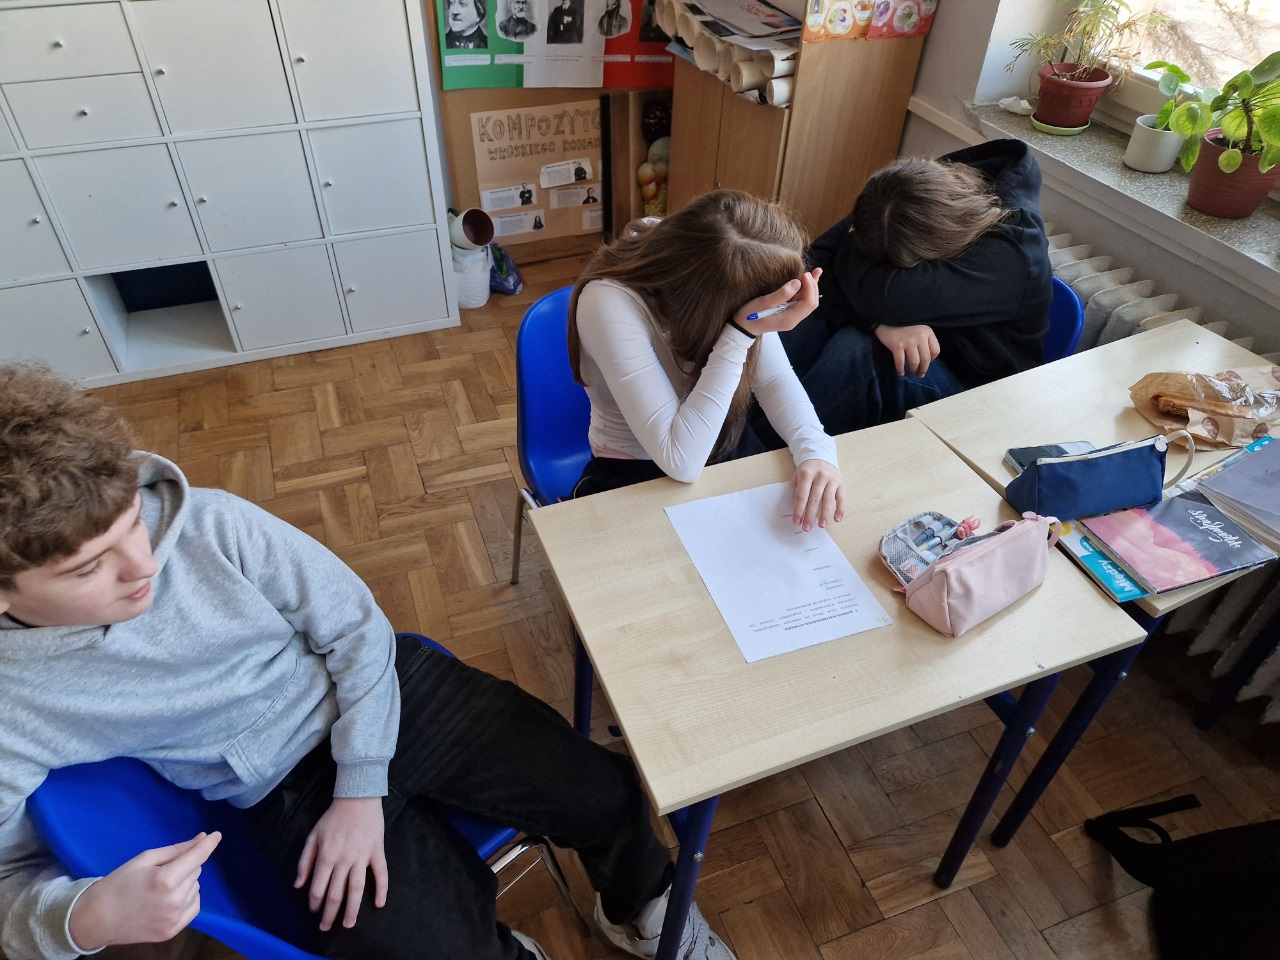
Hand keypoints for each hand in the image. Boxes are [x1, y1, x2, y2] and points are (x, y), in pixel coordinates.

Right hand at [69, 832, 220, 949]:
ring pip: (195, 887)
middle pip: (195, 871)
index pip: (197, 857)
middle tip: (160, 871)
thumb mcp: (144, 859)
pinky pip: (194, 906)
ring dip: (185, 883)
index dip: (208, 844)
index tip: (217, 835)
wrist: (96, 919)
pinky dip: (187, 898)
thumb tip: (201, 839)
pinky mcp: (173, 931)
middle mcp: (174, 900)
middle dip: (184, 866)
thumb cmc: (118, 884)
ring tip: (160, 887)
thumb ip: (176, 850)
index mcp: (166, 880)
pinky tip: (169, 898)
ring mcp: (174, 918)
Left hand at [296, 797, 387, 931]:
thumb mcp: (313, 836)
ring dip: (352, 908)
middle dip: (330, 913)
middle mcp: (343, 860)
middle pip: (336, 893)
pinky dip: (382, 889)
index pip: (318, 887)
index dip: (315, 902)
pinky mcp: (376, 852)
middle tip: (326, 928)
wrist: (357, 799)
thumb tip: (299, 885)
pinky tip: (380, 903)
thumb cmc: (333, 818)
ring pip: (356, 888)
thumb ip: (305, 861)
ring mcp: (362, 857)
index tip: (314, 911)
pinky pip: (381, 873)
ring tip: (349, 924)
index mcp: (326, 856)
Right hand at [733, 268, 822, 334]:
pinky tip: (809, 280)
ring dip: (812, 287)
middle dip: (813, 286)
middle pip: (812, 303)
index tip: (804, 274)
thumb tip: (797, 283)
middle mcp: (793, 319)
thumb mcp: (762, 303)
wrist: (742, 326)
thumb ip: (781, 294)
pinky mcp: (788, 313)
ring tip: (816, 272)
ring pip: (808, 302)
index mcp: (789, 319)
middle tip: (810, 272)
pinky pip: (802, 301)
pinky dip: (806, 290)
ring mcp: (792, 317)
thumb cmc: (749, 315)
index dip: (810, 287)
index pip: (808, 303)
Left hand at [792, 459, 844, 531]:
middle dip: (810, 515)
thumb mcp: (797, 476)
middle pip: (815, 499)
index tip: (796, 522)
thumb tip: (797, 509)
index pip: (802, 495)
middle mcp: (820, 476)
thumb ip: (795, 491)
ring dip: (825, 514)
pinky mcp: (841, 483)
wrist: (821, 456)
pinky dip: (841, 509)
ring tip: (821, 526)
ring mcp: (832, 480)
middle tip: (806, 528)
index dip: (799, 510)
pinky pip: (842, 498)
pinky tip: (837, 518)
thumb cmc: (807, 470)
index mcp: (806, 474)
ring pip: (828, 499)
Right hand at [874, 324, 939, 376]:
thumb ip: (925, 339)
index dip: (932, 360)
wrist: (887, 317)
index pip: (936, 350)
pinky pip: (900, 362)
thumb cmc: (904, 324)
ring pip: (914, 362)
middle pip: (926, 359)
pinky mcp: (897, 346)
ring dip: (913, 371)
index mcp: (927, 332)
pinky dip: (900, 370)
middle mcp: (920, 336)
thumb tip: (927, 358)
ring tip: (911, 374)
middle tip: (920, 374)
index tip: (926, 362)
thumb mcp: (919, 328)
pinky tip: (900, 373)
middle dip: (923, 369)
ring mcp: (908, 341)